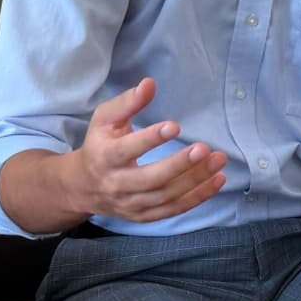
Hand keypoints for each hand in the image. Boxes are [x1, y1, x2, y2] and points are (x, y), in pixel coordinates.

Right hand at [65, 78, 226, 222]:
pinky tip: (218, 180)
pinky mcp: (144, 216)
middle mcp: (117, 184)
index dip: (150, 139)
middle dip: (179, 165)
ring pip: (166, 196)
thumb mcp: (105, 120)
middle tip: (203, 148)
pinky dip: (198, 197)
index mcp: (104, 157)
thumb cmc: (100, 144)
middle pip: (150, 179)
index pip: (126, 150)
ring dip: (196, 180)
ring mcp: (131, 204)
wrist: (82, 187)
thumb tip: (149, 83)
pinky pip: (174, 209)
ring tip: (218, 160)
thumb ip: (127, 102)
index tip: (174, 126)